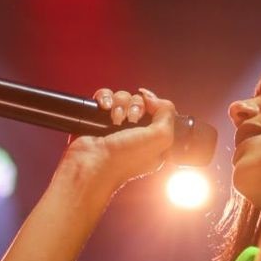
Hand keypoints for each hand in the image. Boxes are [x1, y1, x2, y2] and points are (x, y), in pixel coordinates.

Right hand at [59, 84, 176, 192]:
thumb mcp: (162, 139)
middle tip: (131, 120)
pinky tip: (105, 108)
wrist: (92, 163)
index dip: (156, 106)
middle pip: (142, 101)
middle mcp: (136, 132)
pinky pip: (106, 96)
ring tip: (115, 119)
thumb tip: (153, 98)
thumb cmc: (126, 158)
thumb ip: (167, 114)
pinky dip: (105, 98)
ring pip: (124, 97)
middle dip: (136, 105)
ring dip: (120, 104)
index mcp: (154, 141)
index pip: (160, 112)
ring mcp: (117, 125)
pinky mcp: (99, 119)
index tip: (149, 109)